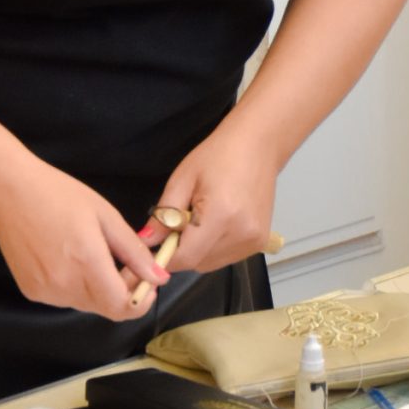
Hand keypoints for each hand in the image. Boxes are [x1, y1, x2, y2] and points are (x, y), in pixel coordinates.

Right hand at [0, 154, 166, 320]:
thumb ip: (134, 251)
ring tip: (94, 256)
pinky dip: (76, 286)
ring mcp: (45, 291)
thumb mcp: (105, 216)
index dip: (140, 301)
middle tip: (124, 265)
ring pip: (86, 305)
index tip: (147, 285)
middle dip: (122, 293)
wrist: (8, 191)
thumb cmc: (58, 194)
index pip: (122, 307)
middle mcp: (64, 284)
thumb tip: (159, 277)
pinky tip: (69, 259)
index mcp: (87, 263)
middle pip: (106, 308)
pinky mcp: (30, 291)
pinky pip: (64, 299)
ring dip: (99, 290)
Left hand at [148, 119, 279, 276]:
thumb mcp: (182, 179)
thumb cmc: (218, 155)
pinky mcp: (261, 242)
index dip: (166, 256)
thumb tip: (146, 241)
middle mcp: (242, 234)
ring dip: (199, 250)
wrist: (258, 145)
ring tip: (203, 219)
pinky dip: (215, 248)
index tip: (157, 244)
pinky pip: (227, 257)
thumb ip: (164, 215)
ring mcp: (255, 241)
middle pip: (198, 264)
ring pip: (212, 263)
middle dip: (182, 251)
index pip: (186, 258)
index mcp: (221, 216)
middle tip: (182, 222)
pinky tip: (218, 223)